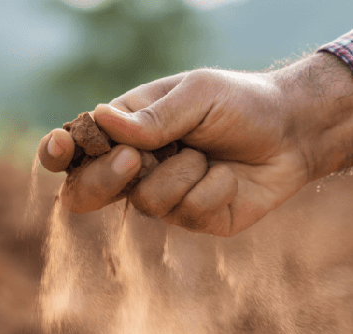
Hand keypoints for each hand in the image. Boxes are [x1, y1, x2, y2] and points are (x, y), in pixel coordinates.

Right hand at [37, 52, 352, 235]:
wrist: (293, 134)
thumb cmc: (242, 104)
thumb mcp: (198, 95)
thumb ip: (154, 116)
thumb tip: (100, 119)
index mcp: (130, 128)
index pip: (79, 146)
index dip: (59, 152)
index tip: (59, 148)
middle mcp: (140, 166)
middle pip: (88, 190)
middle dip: (106, 179)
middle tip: (135, 160)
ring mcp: (166, 196)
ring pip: (145, 202)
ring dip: (182, 174)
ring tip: (210, 155)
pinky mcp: (195, 219)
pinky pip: (188, 212)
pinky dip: (213, 189)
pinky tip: (229, 176)